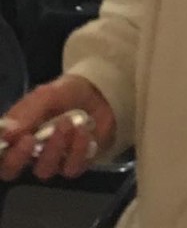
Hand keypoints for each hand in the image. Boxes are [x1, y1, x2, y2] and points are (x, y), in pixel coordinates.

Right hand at [0, 75, 115, 180]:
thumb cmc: (65, 94)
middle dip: (19, 157)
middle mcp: (29, 153)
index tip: (7, 140)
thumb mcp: (46, 95)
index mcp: (16, 135)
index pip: (0, 155)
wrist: (98, 93)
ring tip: (67, 123)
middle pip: (11, 171)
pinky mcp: (75, 165)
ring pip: (44, 170)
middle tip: (30, 140)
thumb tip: (6, 135)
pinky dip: (77, 149)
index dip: (1, 153)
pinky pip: (71, 168)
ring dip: (54, 146)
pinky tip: (83, 131)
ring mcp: (52, 162)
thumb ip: (25, 113)